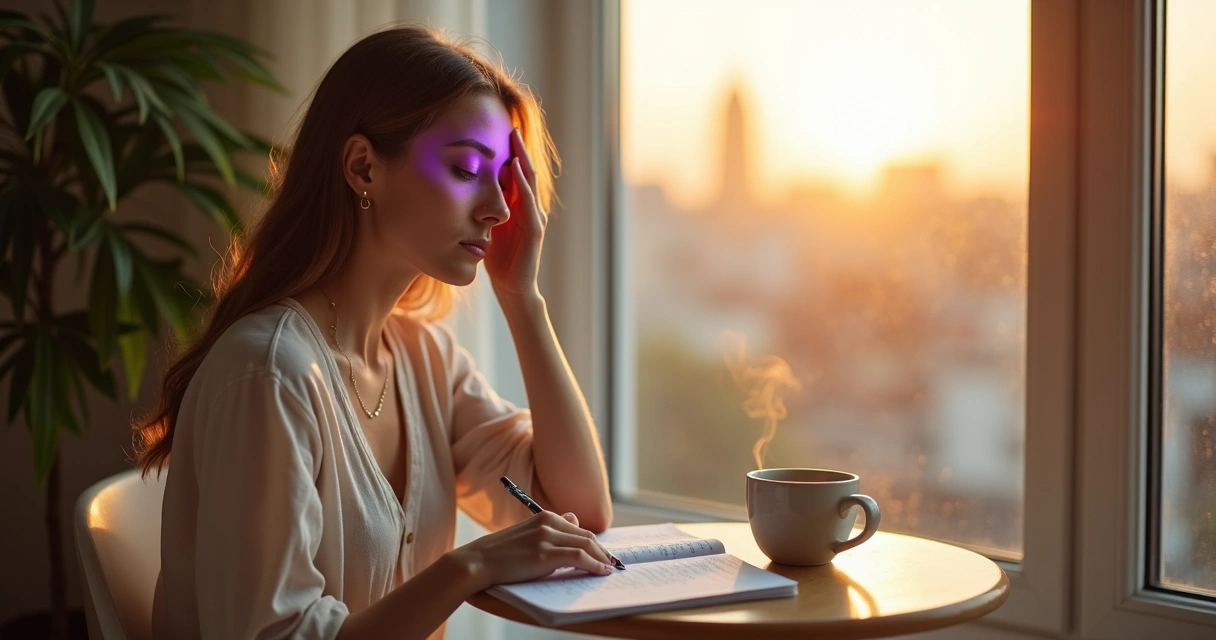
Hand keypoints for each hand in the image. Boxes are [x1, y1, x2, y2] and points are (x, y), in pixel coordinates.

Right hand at [448, 510, 615, 590]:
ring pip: (587, 545)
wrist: (478, 561)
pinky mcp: (546, 554)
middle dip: (603, 551)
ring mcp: (547, 537)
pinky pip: (579, 557)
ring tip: (610, 569)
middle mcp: (548, 522)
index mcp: (544, 516)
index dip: (594, 543)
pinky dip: (595, 565)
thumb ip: (550, 528)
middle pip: (587, 536)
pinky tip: (601, 572)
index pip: (579, 528)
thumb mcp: (528, 533)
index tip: (603, 554)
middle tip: (613, 563)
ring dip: (602, 559)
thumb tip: (574, 520)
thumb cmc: (501, 552)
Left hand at [484, 128, 546, 299]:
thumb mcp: (486, 227)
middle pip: (526, 172)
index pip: (516, 174)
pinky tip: (517, 172)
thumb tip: (462, 191)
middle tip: (511, 126)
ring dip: (523, 161)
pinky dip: (523, 186)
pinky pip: (529, 204)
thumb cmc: (499, 259)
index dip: (510, 153)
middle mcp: (530, 209)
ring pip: (530, 183)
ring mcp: (534, 219)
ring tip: (516, 140)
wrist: (512, 288)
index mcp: (518, 206)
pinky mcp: (534, 232)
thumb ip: (481, 209)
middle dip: (519, 149)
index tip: (499, 131)